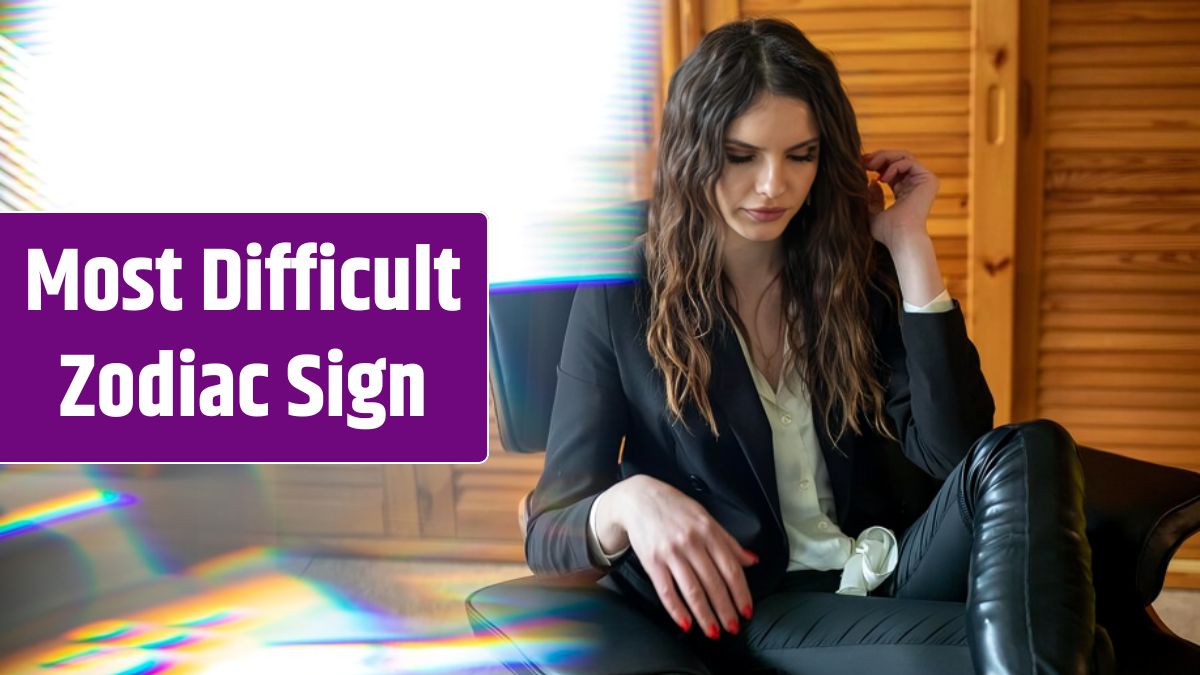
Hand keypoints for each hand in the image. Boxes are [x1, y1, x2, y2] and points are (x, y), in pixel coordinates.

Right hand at [596, 475, 757, 638]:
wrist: (638, 499)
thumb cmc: (675, 508)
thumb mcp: (705, 518)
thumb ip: (729, 541)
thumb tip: (752, 561)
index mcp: (708, 532)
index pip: (730, 568)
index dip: (741, 593)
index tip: (747, 611)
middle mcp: (691, 543)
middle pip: (713, 583)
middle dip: (725, 610)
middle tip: (733, 628)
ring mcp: (670, 553)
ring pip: (692, 590)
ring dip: (705, 615)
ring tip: (714, 632)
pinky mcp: (652, 561)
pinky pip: (666, 590)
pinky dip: (676, 609)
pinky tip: (686, 624)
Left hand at [862, 149, 938, 250]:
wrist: (901, 237)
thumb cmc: (887, 231)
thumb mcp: (872, 212)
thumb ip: (872, 198)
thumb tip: (872, 182)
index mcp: (905, 192)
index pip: (891, 169)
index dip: (876, 163)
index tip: (860, 163)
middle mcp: (916, 184)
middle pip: (898, 159)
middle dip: (879, 157)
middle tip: (863, 160)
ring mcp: (923, 181)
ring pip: (903, 156)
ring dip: (884, 158)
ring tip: (870, 166)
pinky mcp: (928, 179)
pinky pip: (909, 162)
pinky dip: (894, 166)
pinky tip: (882, 178)